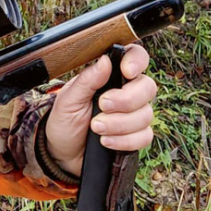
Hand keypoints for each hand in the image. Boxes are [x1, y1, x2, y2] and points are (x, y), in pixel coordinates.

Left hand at [43, 44, 156, 177]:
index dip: (137, 60)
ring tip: (95, 127)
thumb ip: (87, 80)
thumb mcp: (68, 99)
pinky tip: (106, 141)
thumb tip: (105, 60)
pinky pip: (144, 136)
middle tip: (102, 106)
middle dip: (126, 100)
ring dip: (119, 124)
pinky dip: (124, 140)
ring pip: (146, 114)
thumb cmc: (65, 120)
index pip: (136, 57)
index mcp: (111, 76)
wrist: (63, 153)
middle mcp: (128, 92)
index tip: (126, 71)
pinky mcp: (137, 136)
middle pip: (148, 87)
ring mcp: (135, 114)